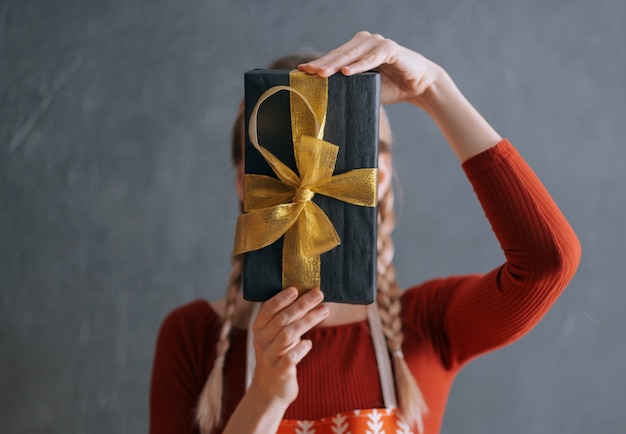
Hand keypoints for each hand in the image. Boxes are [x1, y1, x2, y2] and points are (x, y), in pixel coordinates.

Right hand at [248, 287, 328, 406]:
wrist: (269, 390)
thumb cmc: (278, 356)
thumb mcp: (276, 337)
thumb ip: (285, 320)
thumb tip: (307, 296)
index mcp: (258, 329)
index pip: (267, 310)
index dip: (281, 298)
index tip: (296, 288)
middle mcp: (261, 341)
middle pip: (282, 319)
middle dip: (302, 305)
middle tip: (319, 294)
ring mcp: (269, 356)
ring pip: (288, 334)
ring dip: (308, 320)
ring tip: (325, 310)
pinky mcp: (279, 371)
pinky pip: (291, 356)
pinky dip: (302, 348)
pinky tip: (309, 343)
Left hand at [298, 31, 442, 107]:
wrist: (418, 86)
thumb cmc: (391, 86)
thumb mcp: (365, 87)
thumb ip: (348, 86)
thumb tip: (324, 97)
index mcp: (357, 49)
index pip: (334, 56)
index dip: (318, 64)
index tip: (301, 71)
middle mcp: (365, 42)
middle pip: (339, 54)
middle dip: (322, 64)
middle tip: (307, 73)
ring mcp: (378, 43)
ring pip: (352, 54)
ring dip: (336, 64)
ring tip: (321, 74)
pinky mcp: (391, 49)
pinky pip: (373, 57)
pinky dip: (360, 65)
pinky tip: (347, 72)